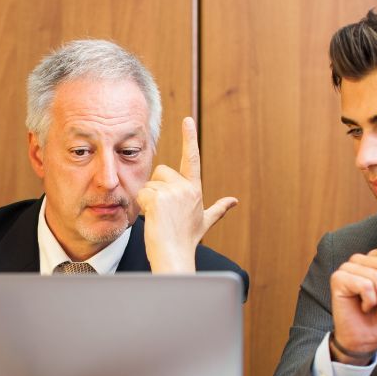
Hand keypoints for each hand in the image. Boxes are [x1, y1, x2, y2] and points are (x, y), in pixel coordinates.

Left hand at [137, 117, 237, 272]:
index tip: (187, 120)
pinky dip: (143, 206)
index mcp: (195, 190)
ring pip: (150, 183)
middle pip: (161, 171)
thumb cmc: (185, 240)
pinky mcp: (158, 199)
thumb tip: (234, 201)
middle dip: (156, 187)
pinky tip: (153, 219)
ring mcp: (173, 193)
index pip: (191, 159)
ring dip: (149, 199)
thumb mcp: (204, 222)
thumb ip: (218, 209)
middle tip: (163, 211)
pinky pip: (142, 193)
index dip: (189, 138)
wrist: (174, 256)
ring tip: (159, 217)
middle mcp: (186, 188)